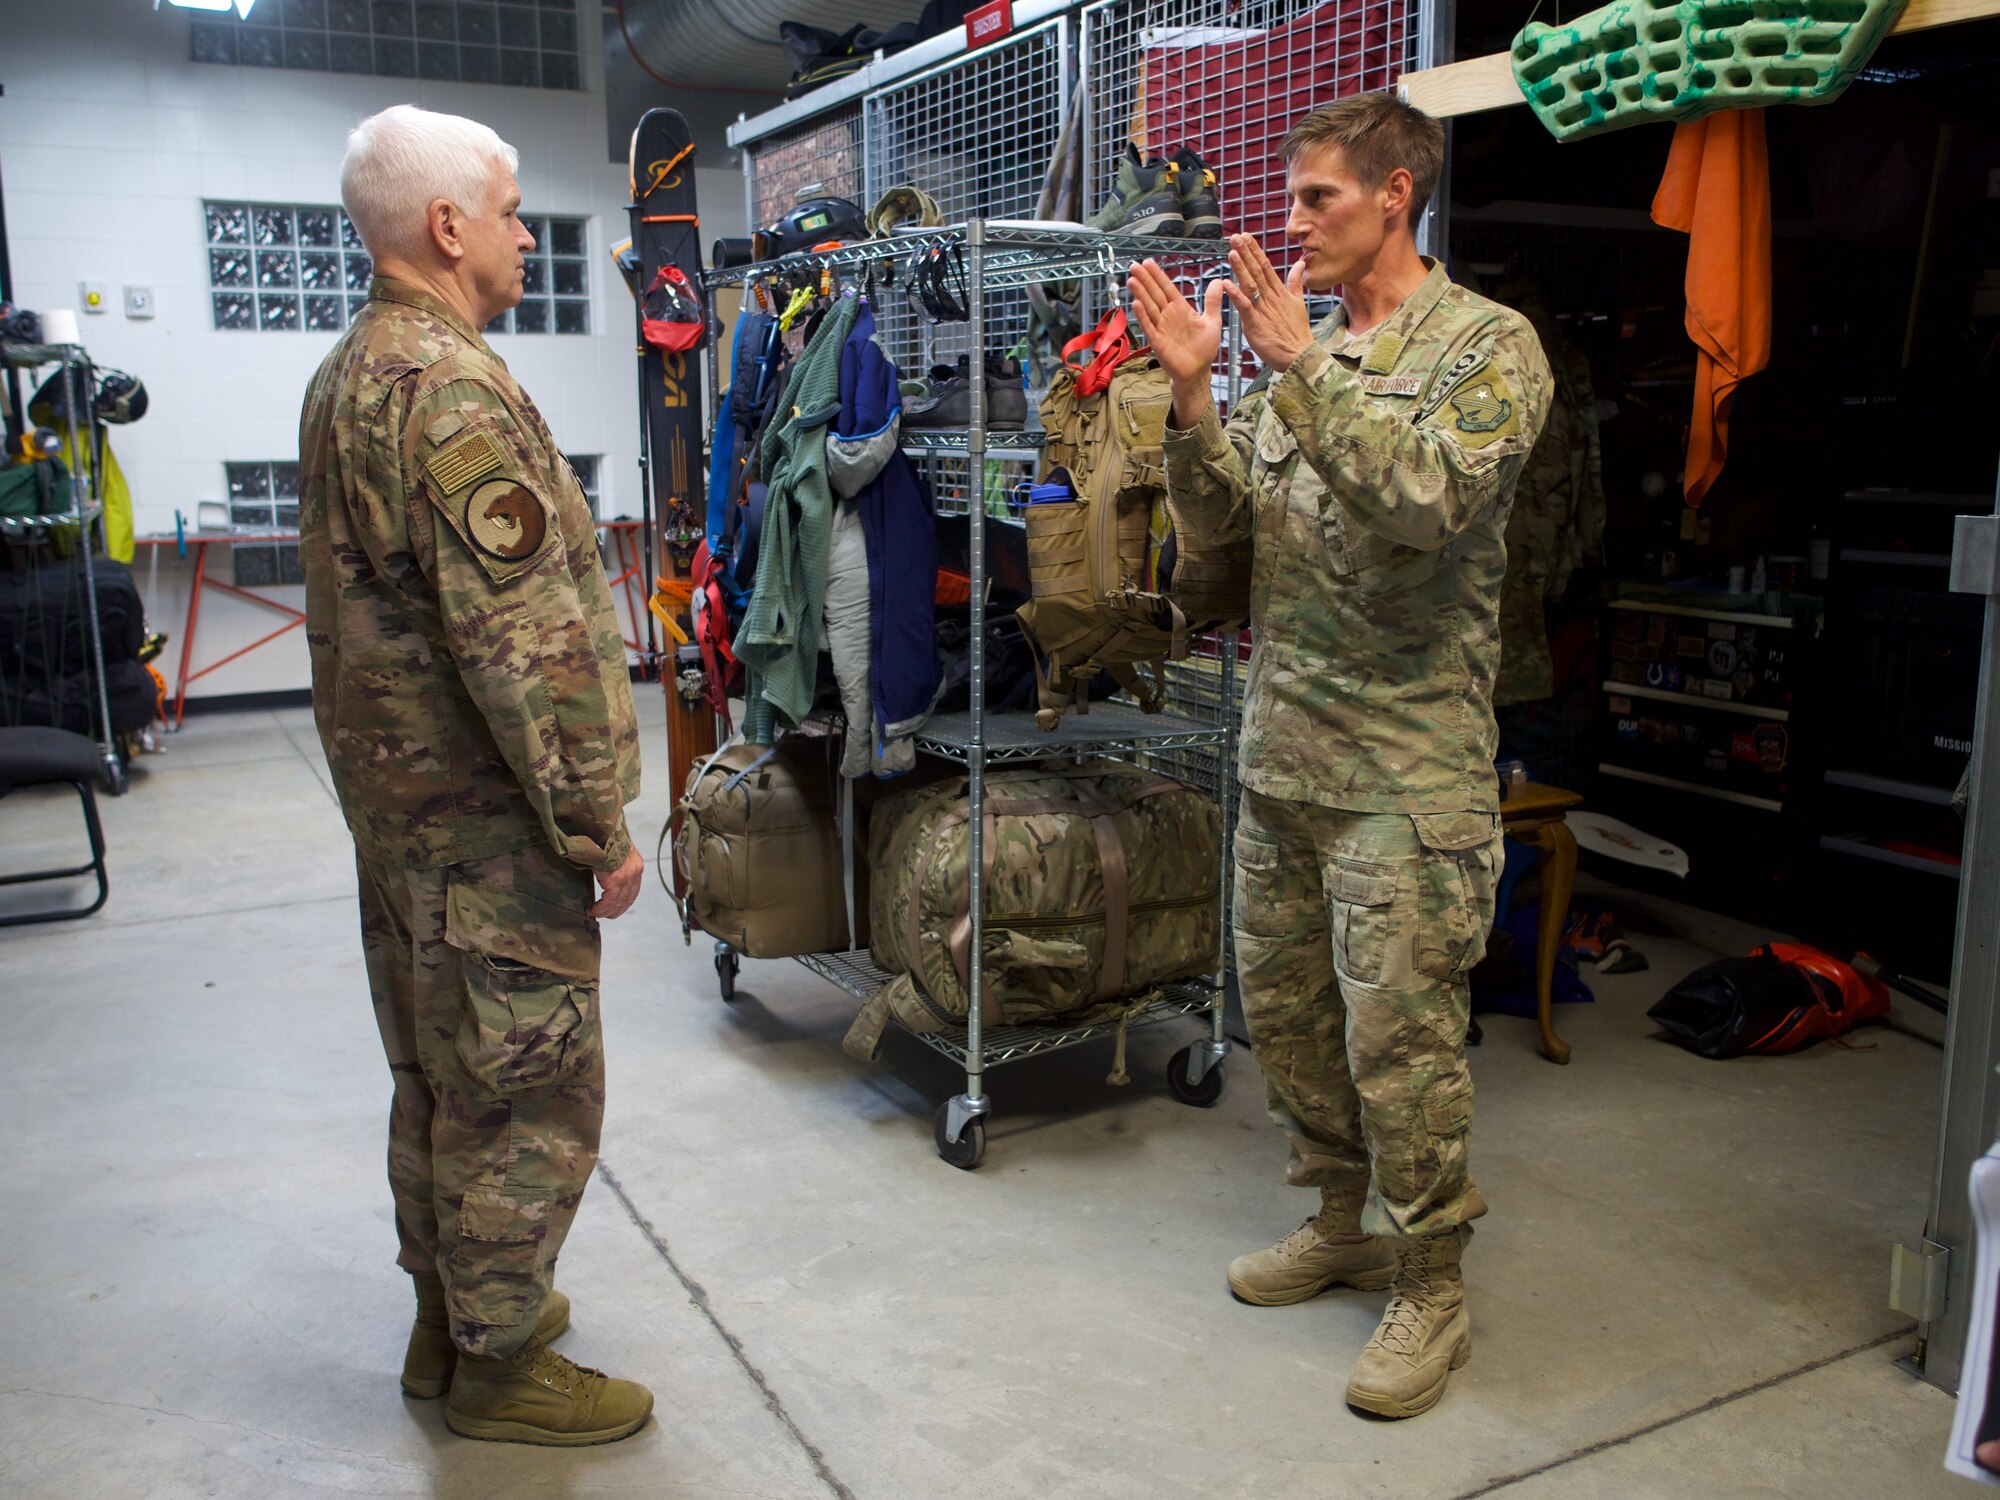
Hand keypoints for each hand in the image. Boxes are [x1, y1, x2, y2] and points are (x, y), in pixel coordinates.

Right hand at [589, 844, 645, 918]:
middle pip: (627, 899)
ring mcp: (626, 877)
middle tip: (603, 915)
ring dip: (605, 911)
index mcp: (637, 865)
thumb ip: (617, 867)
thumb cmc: (604, 839)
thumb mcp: (616, 854)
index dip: (623, 903)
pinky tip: (592, 909)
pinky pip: (609, 900)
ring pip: (617, 902)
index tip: (614, 910)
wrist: (600, 829)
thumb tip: (607, 881)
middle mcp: (635, 872)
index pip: (633, 891)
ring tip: (595, 913)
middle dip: (615, 910)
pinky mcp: (615, 879)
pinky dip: (600, 908)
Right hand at [1126, 258, 1223, 422]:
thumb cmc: (1204, 348)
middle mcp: (1168, 316)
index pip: (1167, 288)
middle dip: (1145, 280)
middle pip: (1155, 294)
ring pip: (1149, 307)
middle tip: (1134, 265)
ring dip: (1140, 294)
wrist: (1198, 371)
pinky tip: (1136, 304)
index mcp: (1181, 309)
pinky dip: (1143, 316)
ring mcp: (1162, 328)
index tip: (1148, 262)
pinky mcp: (1158, 342)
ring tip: (1132, 279)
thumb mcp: (1212, 322)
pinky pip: (1149, 327)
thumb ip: (1213, 302)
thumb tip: (1219, 281)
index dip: (1158, 276)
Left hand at [1220, 233, 1312, 373]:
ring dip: (1241, 267)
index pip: (1265, 266)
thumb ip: (1295, 282)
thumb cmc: (1296, 332)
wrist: (1300, 356)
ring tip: (1232, 252)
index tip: (1246, 236)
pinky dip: (1235, 295)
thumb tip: (1300, 263)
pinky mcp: (1256, 324)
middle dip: (1246, 252)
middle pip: (1257, 271)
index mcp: (1279, 292)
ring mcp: (1263, 310)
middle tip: (1235, 236)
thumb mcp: (1297, 303)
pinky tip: (1226, 284)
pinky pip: (1244, 307)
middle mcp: (1271, 297)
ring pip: (1250, 284)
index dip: (1255, 250)